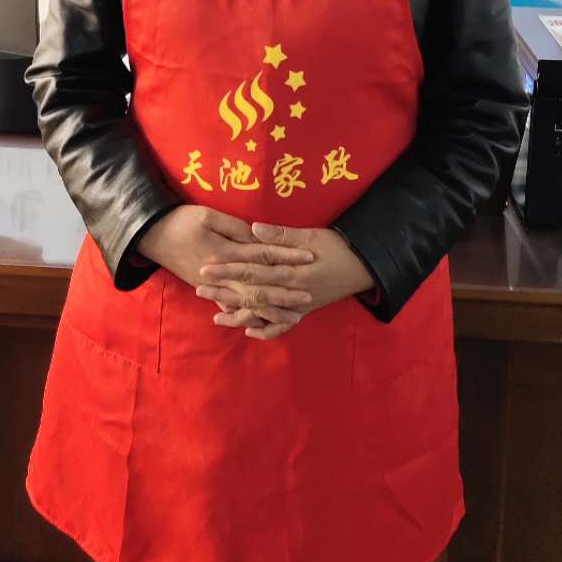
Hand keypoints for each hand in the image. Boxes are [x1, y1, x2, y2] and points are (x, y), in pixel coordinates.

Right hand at [137, 206, 315, 332]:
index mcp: (226, 253)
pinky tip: (262, 322)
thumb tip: (258, 236)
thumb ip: (235, 228)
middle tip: (309, 296)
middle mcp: (223, 274)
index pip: (264, 255)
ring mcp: (215, 286)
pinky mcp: (209, 290)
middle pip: (260, 285)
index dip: (288, 255)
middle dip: (285, 291)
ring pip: (247, 302)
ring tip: (293, 315)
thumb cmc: (181, 222)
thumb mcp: (208, 216)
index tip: (310, 257)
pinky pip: (231, 308)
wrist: (152, 237)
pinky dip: (248, 316)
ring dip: (271, 310)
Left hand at [196, 221, 374, 340]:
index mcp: (289, 270)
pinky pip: (283, 325)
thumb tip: (252, 229)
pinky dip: (266, 330)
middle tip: (199, 288)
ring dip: (239, 314)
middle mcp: (290, 291)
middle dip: (224, 291)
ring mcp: (297, 305)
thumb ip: (280, 235)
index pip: (252, 270)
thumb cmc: (335, 246)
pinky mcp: (304, 310)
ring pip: (263, 313)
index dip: (228, 269)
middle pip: (251, 292)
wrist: (363, 266)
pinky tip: (249, 331)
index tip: (206, 266)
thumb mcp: (310, 235)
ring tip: (215, 317)